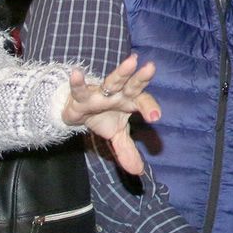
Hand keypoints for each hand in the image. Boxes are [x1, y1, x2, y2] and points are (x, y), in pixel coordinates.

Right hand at [64, 53, 160, 175]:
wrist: (77, 112)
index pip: (143, 102)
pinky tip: (76, 73)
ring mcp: (100, 93)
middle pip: (132, 85)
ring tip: (132, 61)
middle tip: (151, 67)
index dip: (150, 108)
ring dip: (121, 73)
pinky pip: (79, 89)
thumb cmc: (104, 117)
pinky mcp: (81, 96)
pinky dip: (77, 82)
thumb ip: (127, 151)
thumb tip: (138, 171)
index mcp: (130, 101)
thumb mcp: (116, 135)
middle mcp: (118, 94)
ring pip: (112, 81)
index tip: (156, 117)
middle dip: (141, 78)